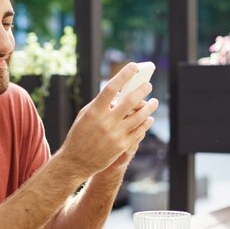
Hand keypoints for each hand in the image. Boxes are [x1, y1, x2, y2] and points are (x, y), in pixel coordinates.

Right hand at [58, 63, 158, 178]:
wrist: (76, 162)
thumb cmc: (79, 135)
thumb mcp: (85, 115)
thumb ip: (101, 103)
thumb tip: (119, 93)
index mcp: (94, 111)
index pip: (111, 88)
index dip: (123, 75)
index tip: (133, 66)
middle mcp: (105, 122)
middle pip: (130, 101)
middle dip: (142, 90)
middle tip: (148, 85)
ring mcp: (115, 135)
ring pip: (139, 117)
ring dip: (149, 107)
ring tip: (153, 102)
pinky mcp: (122, 146)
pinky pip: (139, 131)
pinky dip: (146, 123)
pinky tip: (148, 118)